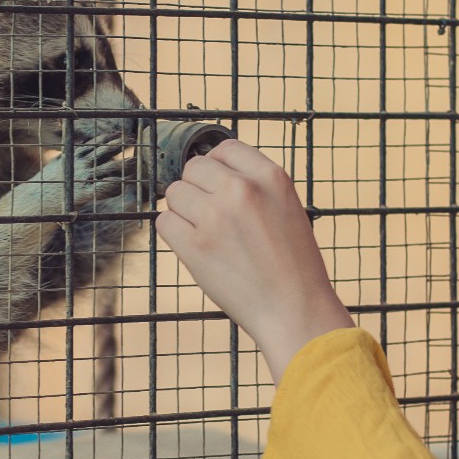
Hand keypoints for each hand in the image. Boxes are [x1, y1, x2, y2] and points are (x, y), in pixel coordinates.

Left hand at [152, 139, 352, 381]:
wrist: (294, 309)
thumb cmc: (293, 264)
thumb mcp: (287, 207)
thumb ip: (255, 185)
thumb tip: (211, 170)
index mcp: (271, 176)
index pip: (225, 149)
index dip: (218, 167)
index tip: (219, 186)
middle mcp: (242, 190)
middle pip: (195, 168)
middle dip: (199, 188)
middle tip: (212, 216)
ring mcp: (215, 217)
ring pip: (175, 193)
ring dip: (185, 211)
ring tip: (208, 234)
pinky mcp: (194, 246)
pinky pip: (164, 222)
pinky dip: (174, 234)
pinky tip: (196, 248)